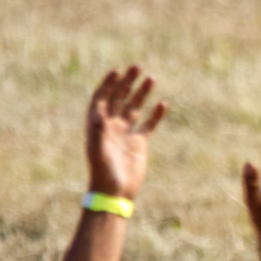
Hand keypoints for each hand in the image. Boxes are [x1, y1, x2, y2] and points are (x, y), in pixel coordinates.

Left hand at [85, 65, 167, 199]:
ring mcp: (126, 133)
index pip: (102, 98)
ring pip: (134, 107)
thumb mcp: (98, 152)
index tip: (118, 71)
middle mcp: (111, 125)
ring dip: (141, 93)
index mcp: (98, 124)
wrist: (115, 192)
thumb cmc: (103, 173)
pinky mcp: (139, 142)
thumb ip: (98, 132)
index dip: (109, 84)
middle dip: (127, 82)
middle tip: (137, 67)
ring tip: (151, 78)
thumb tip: (99, 115)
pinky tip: (163, 104)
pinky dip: (155, 115)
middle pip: (119, 98)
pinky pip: (149, 124)